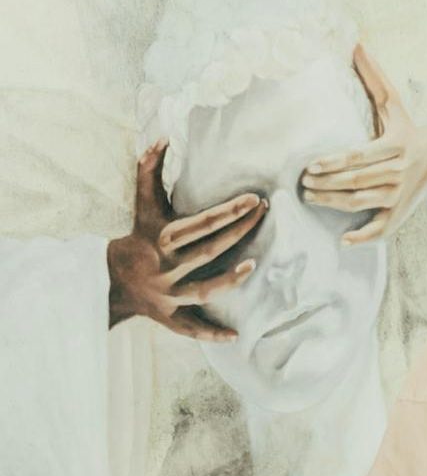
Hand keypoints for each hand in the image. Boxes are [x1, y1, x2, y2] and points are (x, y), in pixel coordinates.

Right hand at [107, 141, 264, 340]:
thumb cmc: (138, 236)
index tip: (255, 199)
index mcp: (162, 238)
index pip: (202, 222)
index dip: (230, 211)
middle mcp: (167, 266)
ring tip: (254, 266)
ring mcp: (169, 293)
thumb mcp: (143, 205)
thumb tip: (161, 139)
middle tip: (265, 214)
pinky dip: (212, 334)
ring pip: (203, 289)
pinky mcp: (170, 317)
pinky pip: (191, 329)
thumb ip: (149, 170)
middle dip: (240, 232)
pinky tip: (236, 336)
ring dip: (229, 281)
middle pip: (209, 250)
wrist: (112, 278)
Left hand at [300, 44, 426, 244]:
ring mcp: (399, 195)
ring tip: (311, 198)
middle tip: (303, 183)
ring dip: (334, 204)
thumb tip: (356, 44)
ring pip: (362, 203)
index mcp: (395, 145)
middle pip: (356, 182)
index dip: (334, 163)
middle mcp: (397, 173)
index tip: (311, 166)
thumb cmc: (408, 125)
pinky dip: (364, 237)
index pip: (359, 156)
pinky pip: (382, 229)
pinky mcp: (401, 211)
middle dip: (327, 185)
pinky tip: (344, 240)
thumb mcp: (393, 101)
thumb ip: (374, 76)